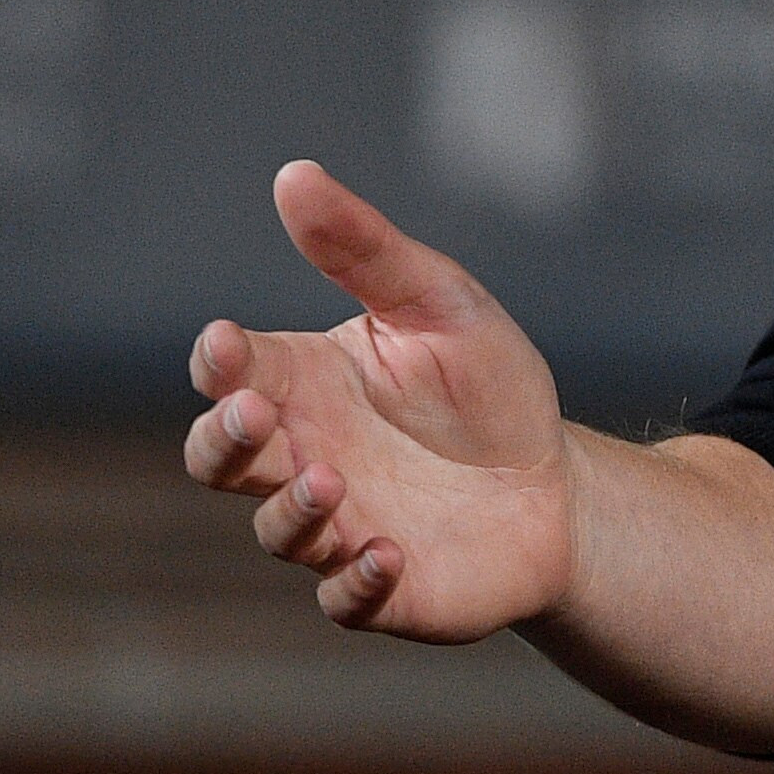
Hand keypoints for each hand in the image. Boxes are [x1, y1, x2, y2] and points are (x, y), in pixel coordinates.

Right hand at [183, 161, 576, 641]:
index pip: (230, 374)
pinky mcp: (382, 589)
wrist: (555, 484)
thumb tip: (293, 174)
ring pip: (276, 529)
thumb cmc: (487, 389)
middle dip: (223, 438)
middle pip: (219, 458)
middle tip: (255, 414)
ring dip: (293, 508)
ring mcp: (335, 528)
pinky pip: (344, 598)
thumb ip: (365, 249)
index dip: (217, 364)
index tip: (226, 346)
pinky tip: (385, 551)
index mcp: (305, 384)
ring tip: (329, 477)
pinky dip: (355, 580)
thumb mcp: (438, 303)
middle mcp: (302, 456)